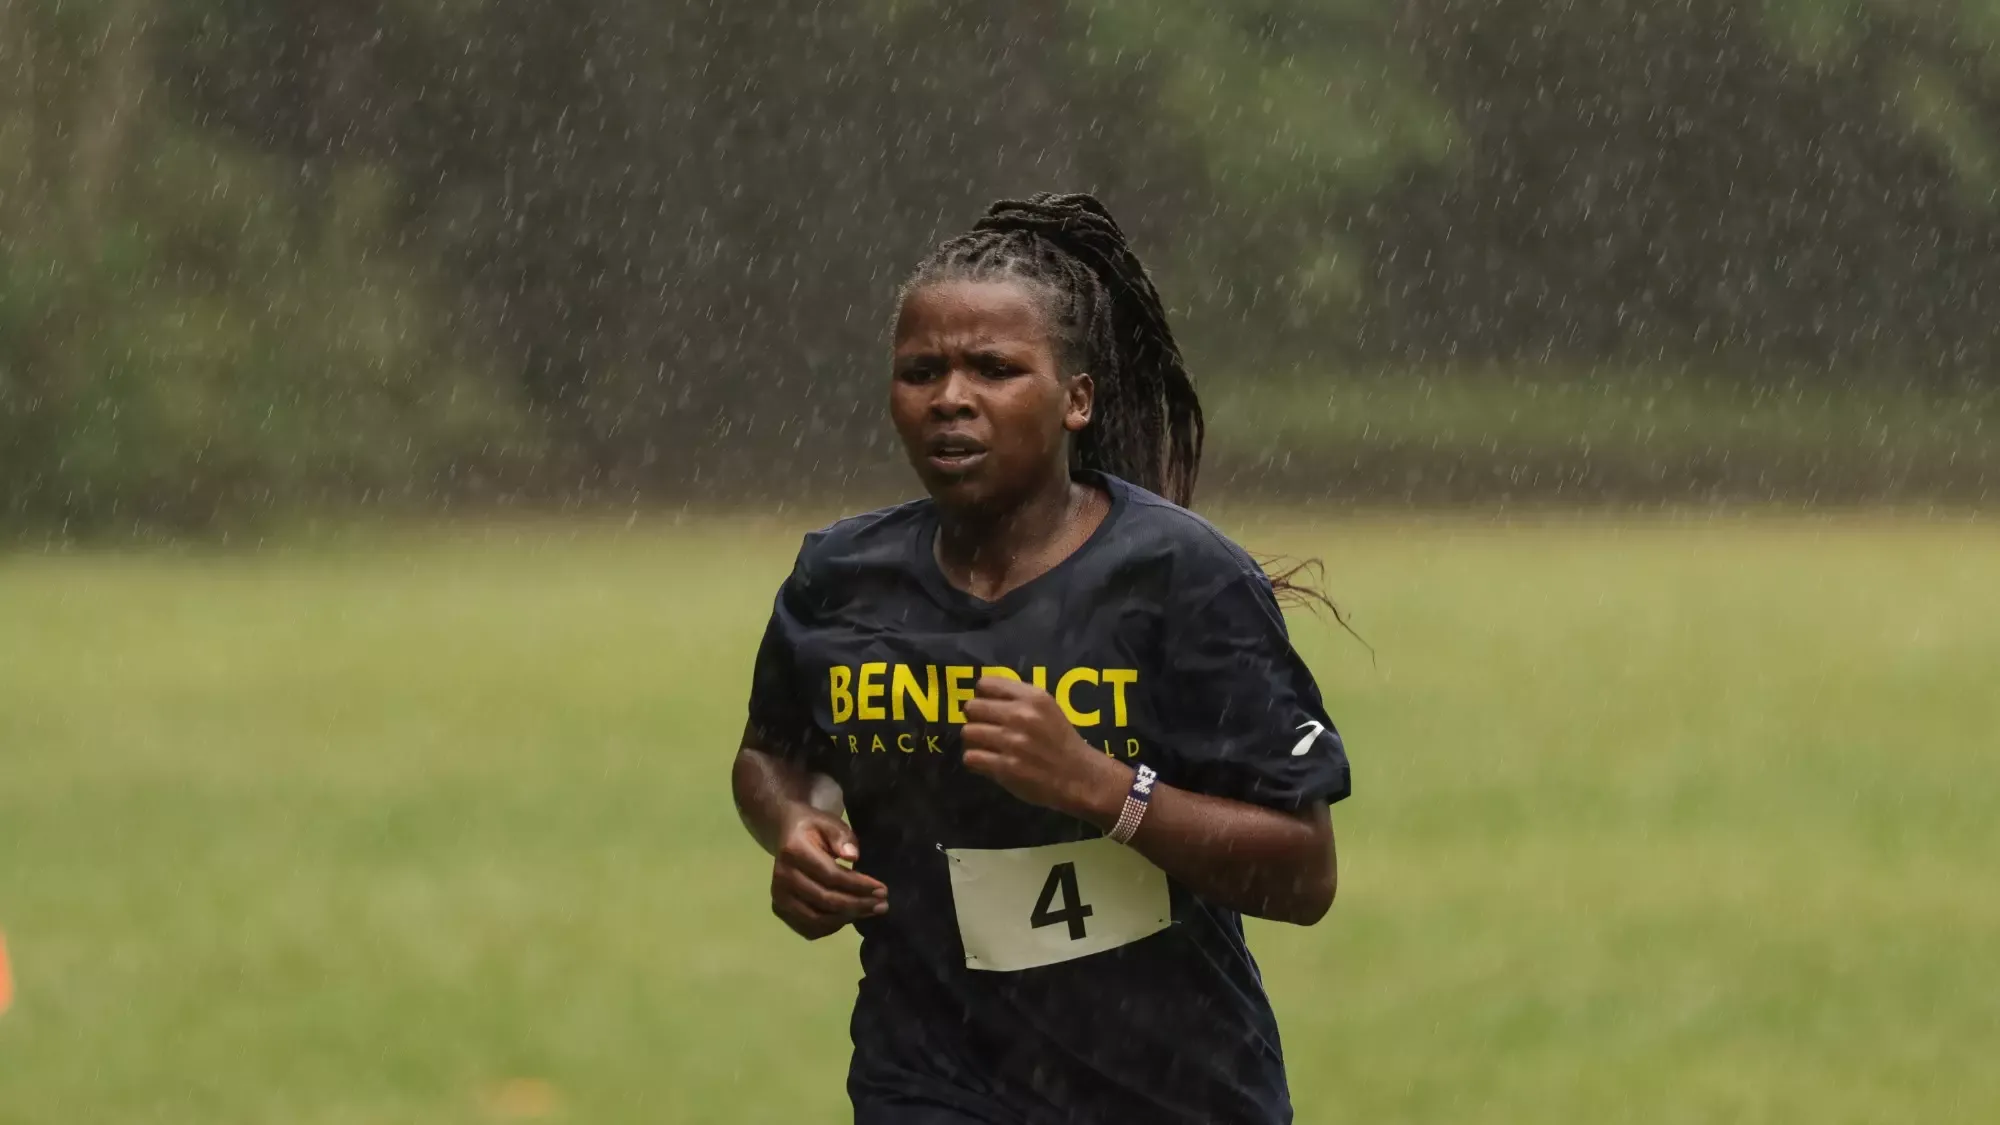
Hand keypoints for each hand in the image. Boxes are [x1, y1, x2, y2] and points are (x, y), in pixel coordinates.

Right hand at [769, 805, 887, 939]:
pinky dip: (832, 927)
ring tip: (871, 911)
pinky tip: (850, 916)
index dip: (858, 885)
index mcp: (794, 851)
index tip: (882, 889)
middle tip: (882, 904)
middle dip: (858, 904)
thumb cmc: (814, 828)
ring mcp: (779, 896)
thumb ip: (841, 837)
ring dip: (848, 918)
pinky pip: (809, 928)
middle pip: (825, 900)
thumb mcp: (829, 823)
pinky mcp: (780, 909)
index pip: (830, 875)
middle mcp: (782, 877)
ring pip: (817, 919)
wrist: (786, 835)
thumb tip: (852, 856)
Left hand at [961, 675, 1128, 824]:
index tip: (987, 707)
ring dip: (973, 741)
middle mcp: (1021, 715)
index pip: (986, 684)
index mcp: (1033, 697)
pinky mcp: (1005, 767)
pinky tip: (986, 763)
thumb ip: (1019, 698)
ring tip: (985, 747)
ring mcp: (1012, 742)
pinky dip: (975, 761)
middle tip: (984, 729)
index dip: (982, 697)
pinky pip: (970, 758)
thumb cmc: (1061, 741)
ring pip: (968, 732)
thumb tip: (982, 695)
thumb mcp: (1047, 709)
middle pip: (972, 708)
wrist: (1080, 777)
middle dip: (975, 719)